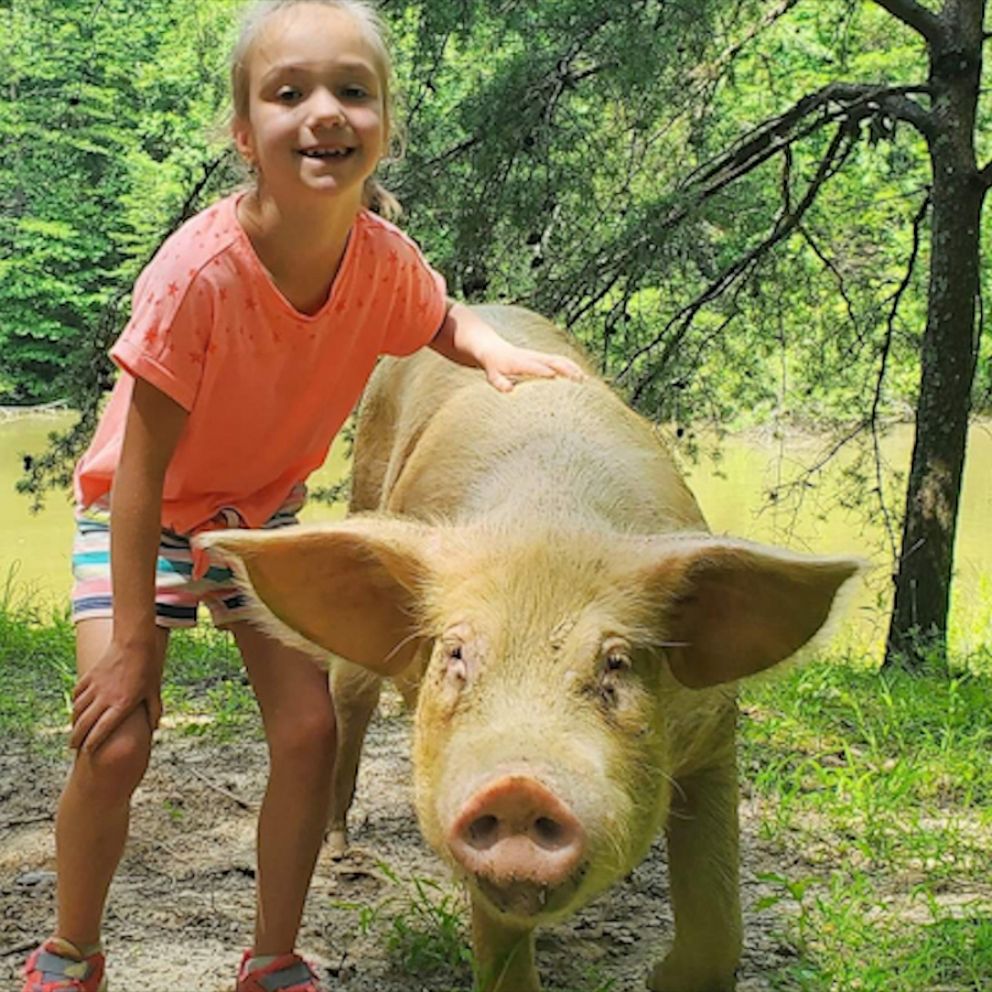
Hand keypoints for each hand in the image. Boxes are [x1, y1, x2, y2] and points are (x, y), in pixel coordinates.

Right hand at [70, 639, 162, 753]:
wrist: (134, 642)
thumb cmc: (147, 668)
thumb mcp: (154, 691)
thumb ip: (154, 711)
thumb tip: (154, 728)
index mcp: (122, 705)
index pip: (102, 730)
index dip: (92, 744)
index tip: (88, 753)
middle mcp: (105, 698)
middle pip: (85, 724)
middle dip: (77, 738)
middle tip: (74, 747)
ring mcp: (95, 687)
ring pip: (78, 710)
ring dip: (74, 722)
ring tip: (74, 730)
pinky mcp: (89, 677)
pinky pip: (77, 694)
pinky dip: (75, 703)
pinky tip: (76, 709)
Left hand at [479, 340, 585, 393]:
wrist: (494, 349)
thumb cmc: (494, 366)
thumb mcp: (492, 375)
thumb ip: (499, 383)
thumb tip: (509, 390)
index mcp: (520, 362)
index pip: (534, 366)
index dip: (543, 371)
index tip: (554, 377)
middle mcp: (533, 357)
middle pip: (553, 361)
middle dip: (566, 370)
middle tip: (579, 381)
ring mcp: (540, 356)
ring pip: (561, 360)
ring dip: (574, 369)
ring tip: (586, 381)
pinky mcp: (544, 358)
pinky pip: (561, 361)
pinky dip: (573, 367)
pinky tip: (583, 377)